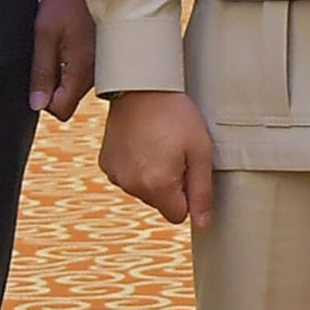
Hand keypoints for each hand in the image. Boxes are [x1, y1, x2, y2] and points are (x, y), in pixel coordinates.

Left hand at [29, 0, 95, 121]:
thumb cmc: (69, 0)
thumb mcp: (45, 33)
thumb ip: (42, 71)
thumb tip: (37, 104)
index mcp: (80, 72)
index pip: (60, 110)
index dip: (42, 100)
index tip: (38, 75)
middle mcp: (96, 74)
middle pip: (68, 100)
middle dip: (53, 87)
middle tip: (48, 55)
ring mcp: (102, 66)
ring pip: (75, 86)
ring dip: (63, 72)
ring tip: (61, 41)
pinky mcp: (104, 56)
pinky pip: (84, 72)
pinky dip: (74, 62)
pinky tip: (72, 38)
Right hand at [101, 87, 216, 228]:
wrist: (141, 85)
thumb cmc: (176, 115)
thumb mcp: (200, 151)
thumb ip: (203, 192)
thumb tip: (203, 224)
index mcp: (157, 185)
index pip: (178, 216)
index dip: (187, 195)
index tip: (188, 169)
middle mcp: (131, 185)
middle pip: (160, 203)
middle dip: (170, 185)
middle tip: (174, 151)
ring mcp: (115, 175)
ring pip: (143, 190)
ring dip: (152, 175)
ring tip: (158, 143)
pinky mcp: (106, 163)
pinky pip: (127, 177)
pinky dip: (136, 166)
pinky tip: (142, 142)